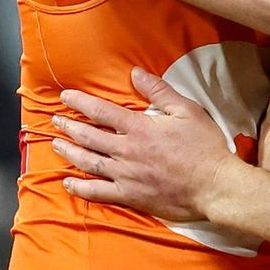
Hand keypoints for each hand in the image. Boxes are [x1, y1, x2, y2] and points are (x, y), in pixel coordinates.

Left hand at [52, 68, 231, 220]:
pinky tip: (69, 183)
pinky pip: (98, 192)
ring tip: (55, 144)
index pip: (101, 112)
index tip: (65, 97)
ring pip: (88, 163)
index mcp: (139, 128)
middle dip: (69, 126)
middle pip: (89, 137)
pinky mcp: (130, 196)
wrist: (215, 186)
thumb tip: (136, 73)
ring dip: (69, 152)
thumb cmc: (204, 147)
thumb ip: (159, 91)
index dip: (80, 103)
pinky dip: (80, 188)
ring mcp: (126, 176)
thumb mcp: (187, 110)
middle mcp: (126, 152)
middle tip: (54, 120)